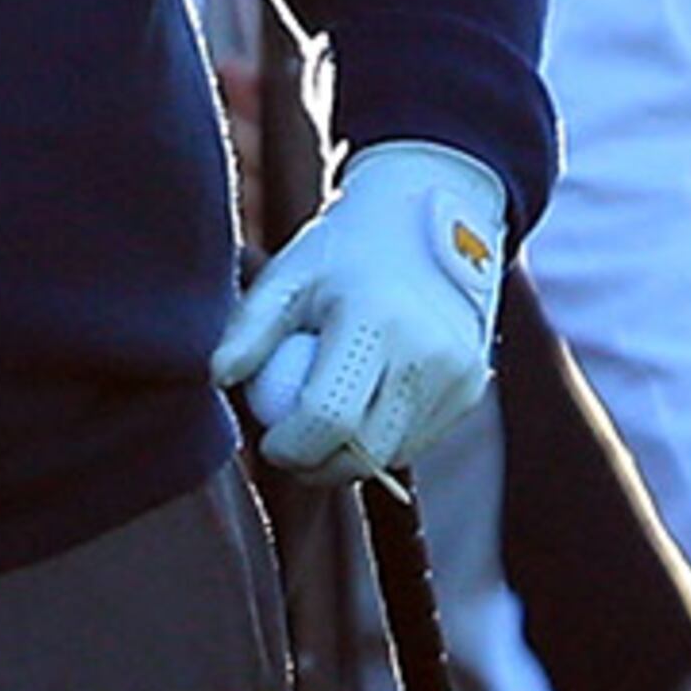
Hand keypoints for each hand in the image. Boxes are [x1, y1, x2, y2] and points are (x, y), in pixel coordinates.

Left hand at [212, 141, 505, 481]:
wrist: (422, 224)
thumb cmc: (337, 254)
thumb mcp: (285, 278)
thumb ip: (248, 330)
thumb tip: (218, 378)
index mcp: (373, 321)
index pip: (330, 417)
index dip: (293, 447)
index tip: (268, 445)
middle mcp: (426, 352)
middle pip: (367, 450)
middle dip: (319, 466)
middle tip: (286, 450)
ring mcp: (457, 374)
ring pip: (395, 453)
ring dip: (351, 457)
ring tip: (316, 425)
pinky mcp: (471, 388)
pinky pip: (419, 439)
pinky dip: (384, 439)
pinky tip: (359, 409)